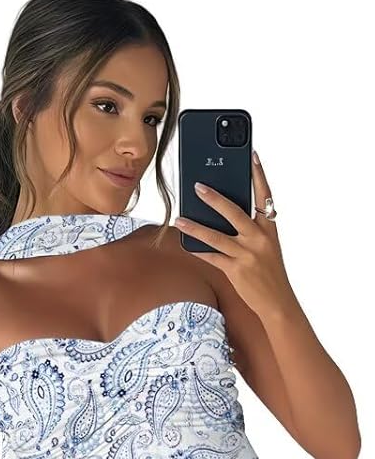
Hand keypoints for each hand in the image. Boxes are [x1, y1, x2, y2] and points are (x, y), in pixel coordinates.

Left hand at [174, 152, 293, 318]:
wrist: (278, 303)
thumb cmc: (271, 274)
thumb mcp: (268, 247)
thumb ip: (252, 231)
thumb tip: (226, 217)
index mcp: (270, 229)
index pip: (265, 196)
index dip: (259, 175)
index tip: (252, 156)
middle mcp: (259, 239)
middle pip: (234, 212)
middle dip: (215, 198)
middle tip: (198, 186)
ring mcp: (247, 255)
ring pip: (216, 236)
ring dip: (195, 226)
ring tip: (180, 219)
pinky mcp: (236, 270)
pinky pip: (212, 257)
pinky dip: (198, 250)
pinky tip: (187, 244)